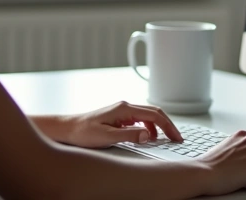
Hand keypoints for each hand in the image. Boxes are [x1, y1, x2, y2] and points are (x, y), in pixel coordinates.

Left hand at [52, 100, 183, 148]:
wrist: (68, 128)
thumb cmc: (83, 132)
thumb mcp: (107, 137)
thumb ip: (129, 136)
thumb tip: (148, 136)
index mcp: (125, 109)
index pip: (154, 115)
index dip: (168, 127)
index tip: (176, 138)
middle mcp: (125, 106)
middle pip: (154, 112)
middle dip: (168, 125)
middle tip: (177, 138)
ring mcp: (123, 111)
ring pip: (148, 116)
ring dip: (159, 127)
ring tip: (165, 140)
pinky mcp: (119, 117)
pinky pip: (140, 120)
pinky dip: (149, 128)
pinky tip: (148, 138)